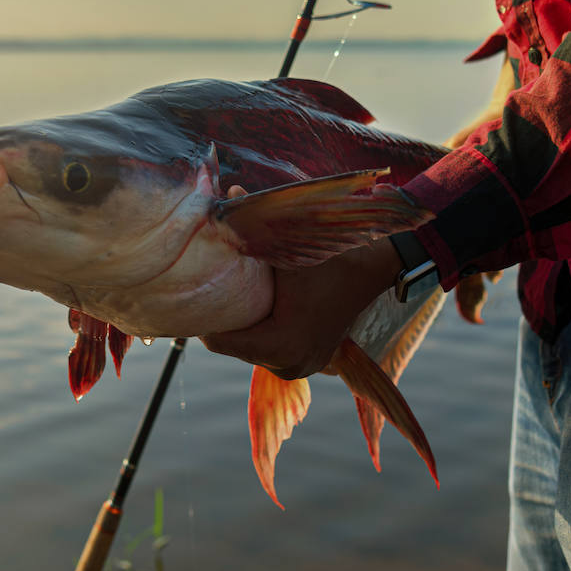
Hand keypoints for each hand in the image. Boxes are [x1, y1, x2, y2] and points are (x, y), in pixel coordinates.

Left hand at [200, 237, 402, 379]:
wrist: (373, 269)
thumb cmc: (329, 258)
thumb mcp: (284, 248)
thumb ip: (248, 231)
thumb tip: (221, 201)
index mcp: (279, 345)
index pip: (218, 341)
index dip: (204, 316)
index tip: (196, 291)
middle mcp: (289, 366)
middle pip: (233, 346)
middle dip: (224, 319)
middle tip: (213, 288)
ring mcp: (301, 368)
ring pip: (250, 349)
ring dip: (243, 326)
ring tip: (237, 295)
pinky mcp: (308, 364)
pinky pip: (269, 350)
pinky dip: (262, 331)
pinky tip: (262, 307)